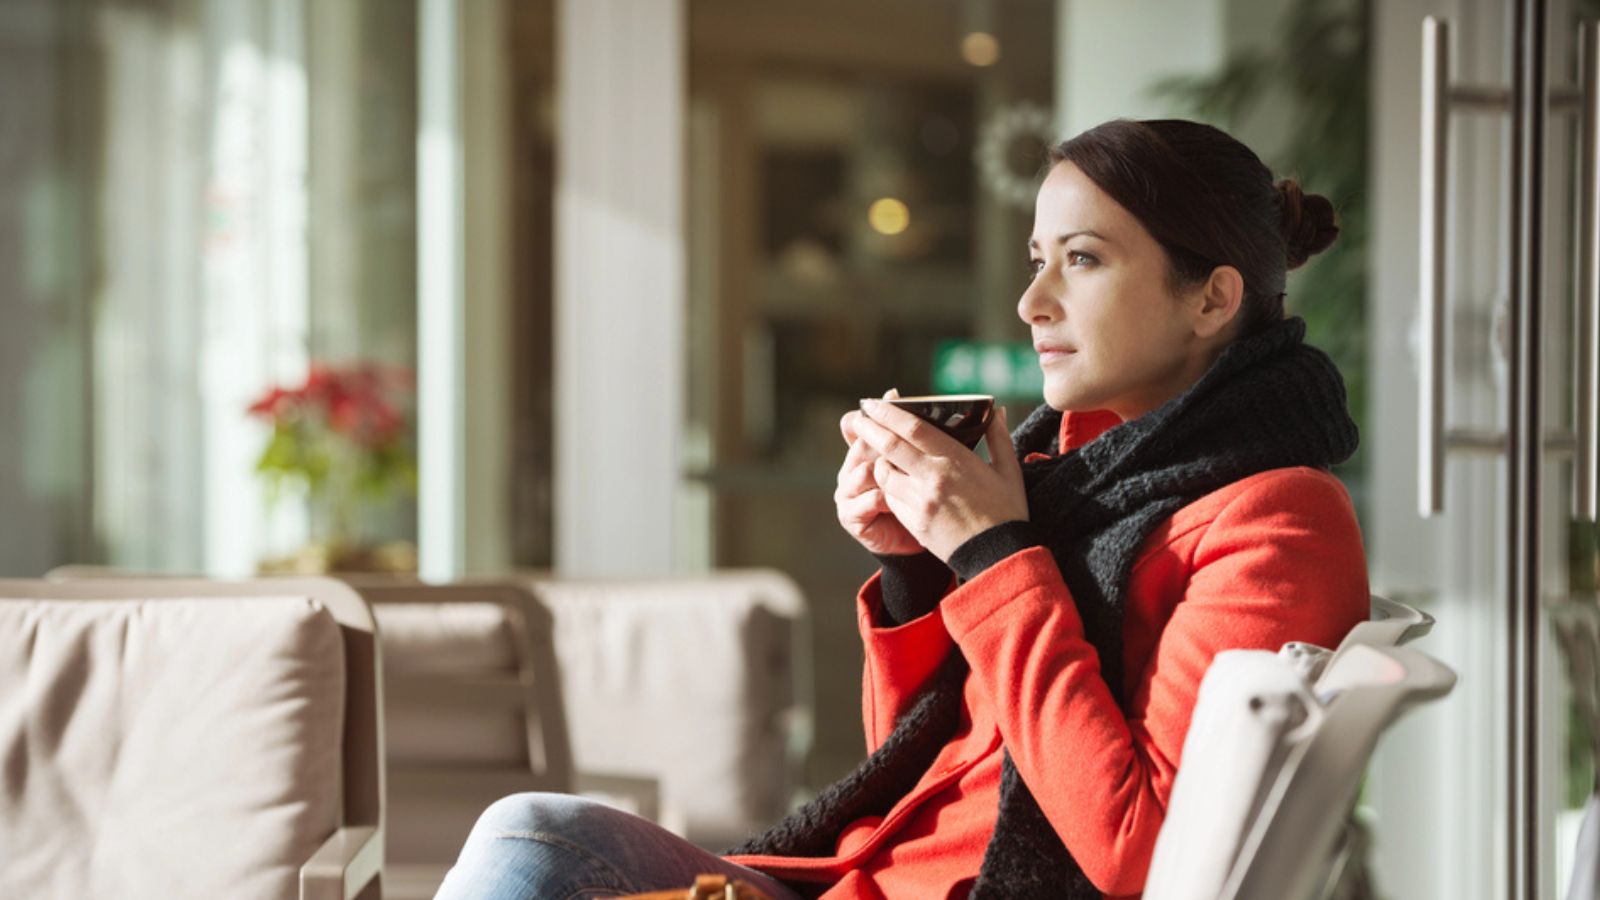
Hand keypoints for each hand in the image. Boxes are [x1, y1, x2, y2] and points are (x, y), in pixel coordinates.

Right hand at [835, 390, 924, 555]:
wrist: (917, 539)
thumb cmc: (920, 498)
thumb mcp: (919, 465)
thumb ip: (918, 437)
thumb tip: (926, 405)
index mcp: (866, 451)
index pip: (859, 423)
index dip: (875, 410)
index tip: (894, 395)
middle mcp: (853, 467)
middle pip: (860, 444)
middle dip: (879, 436)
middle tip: (899, 430)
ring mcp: (848, 491)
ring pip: (862, 471)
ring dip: (880, 469)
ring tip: (899, 469)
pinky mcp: (851, 516)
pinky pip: (865, 500)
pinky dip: (879, 498)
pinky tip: (891, 497)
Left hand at [851, 399, 1028, 562]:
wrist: (998, 557)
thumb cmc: (1007, 511)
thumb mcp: (1008, 470)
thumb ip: (998, 437)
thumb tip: (994, 410)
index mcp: (955, 460)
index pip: (912, 428)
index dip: (889, 413)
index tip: (875, 402)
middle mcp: (933, 478)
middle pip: (890, 446)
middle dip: (870, 429)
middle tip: (859, 417)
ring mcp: (920, 502)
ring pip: (884, 473)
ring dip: (878, 460)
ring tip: (876, 451)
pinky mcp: (914, 522)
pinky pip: (891, 498)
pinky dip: (888, 485)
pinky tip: (891, 479)